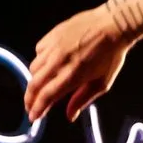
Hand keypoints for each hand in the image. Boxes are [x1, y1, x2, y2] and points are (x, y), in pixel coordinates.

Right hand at [24, 6, 136, 124]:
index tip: (33, 117)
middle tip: (30, 106)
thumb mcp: (102, 82)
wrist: (113, 24)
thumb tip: (70, 116)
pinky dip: (40, 61)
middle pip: (34, 84)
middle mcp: (59, 61)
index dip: (37, 109)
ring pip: (34, 68)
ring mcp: (54, 47)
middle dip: (29, 98)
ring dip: (35, 80)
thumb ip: (83, 99)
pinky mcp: (52, 35)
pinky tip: (47, 64)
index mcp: (73, 75)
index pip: (47, 96)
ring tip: (40, 86)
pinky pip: (38, 51)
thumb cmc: (111, 55)